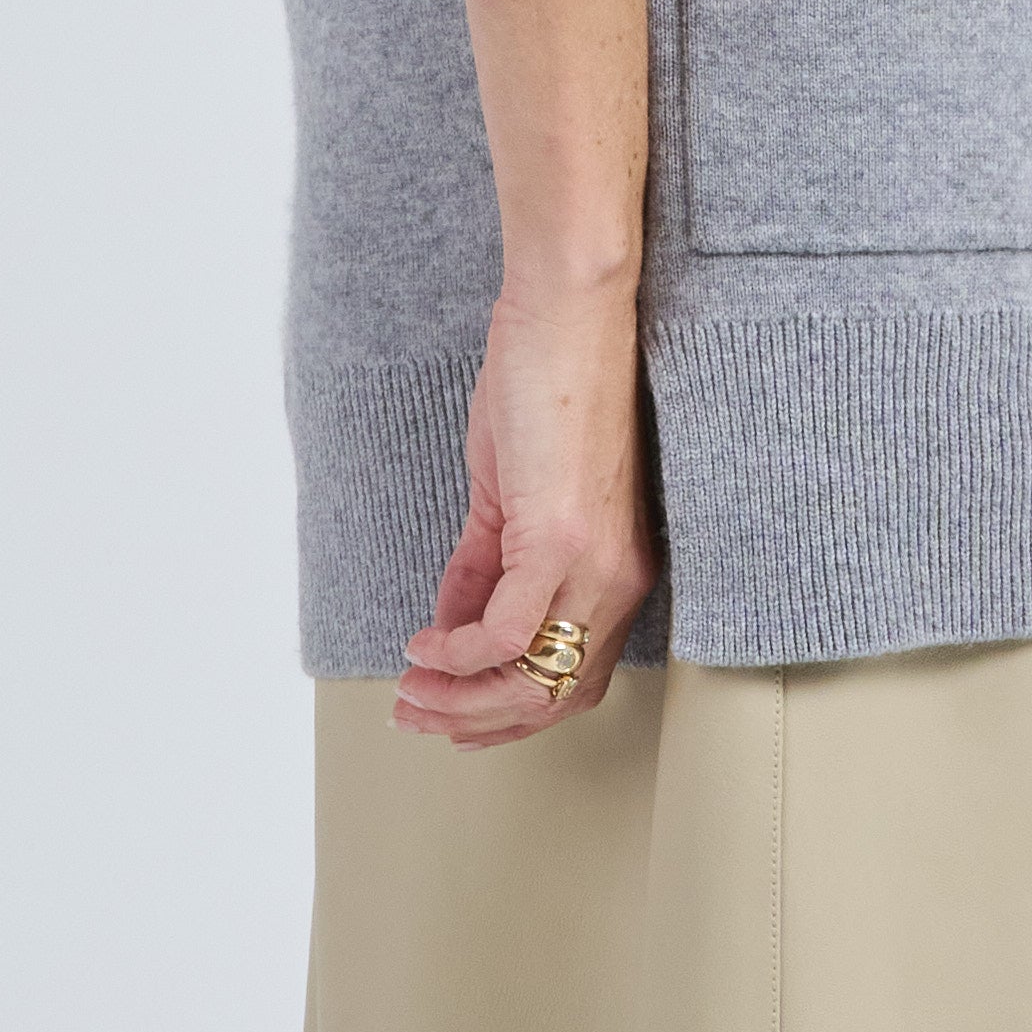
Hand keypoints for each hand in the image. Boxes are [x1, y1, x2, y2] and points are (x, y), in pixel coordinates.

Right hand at [393, 274, 656, 747]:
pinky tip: (425, 643)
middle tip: (418, 713)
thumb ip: (486, 563)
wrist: (568, 312)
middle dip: (476, 719)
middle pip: (554, 697)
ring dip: (460, 698)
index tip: (450, 710)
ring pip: (531, 678)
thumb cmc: (547, 382)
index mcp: (617, 568)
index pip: (574, 681)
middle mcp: (619, 578)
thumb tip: (452, 624)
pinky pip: (504, 631)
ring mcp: (594, 562)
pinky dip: (457, 651)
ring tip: (412, 692)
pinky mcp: (560, 537)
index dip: (508, 711)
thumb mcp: (514, 492)